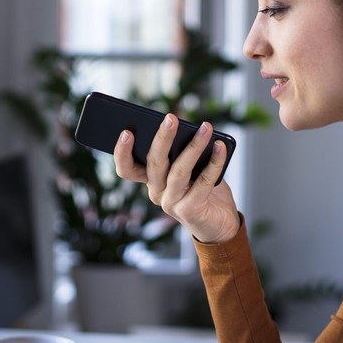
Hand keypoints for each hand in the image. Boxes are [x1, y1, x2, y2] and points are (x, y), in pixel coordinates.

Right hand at [113, 113, 240, 244]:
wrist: (219, 224)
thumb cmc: (203, 190)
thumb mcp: (188, 168)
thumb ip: (182, 152)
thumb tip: (188, 126)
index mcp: (150, 180)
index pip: (126, 169)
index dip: (122, 152)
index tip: (127, 132)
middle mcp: (156, 192)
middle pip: (154, 163)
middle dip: (162, 138)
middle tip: (171, 118)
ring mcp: (171, 203)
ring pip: (179, 170)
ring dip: (194, 146)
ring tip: (206, 128)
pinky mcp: (190, 210)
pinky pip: (203, 181)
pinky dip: (214, 162)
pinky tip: (220, 147)